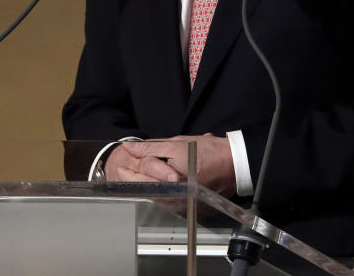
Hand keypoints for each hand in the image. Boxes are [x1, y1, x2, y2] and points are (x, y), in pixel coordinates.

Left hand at [110, 134, 236, 197]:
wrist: (234, 165)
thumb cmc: (209, 153)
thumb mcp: (176, 144)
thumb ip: (150, 148)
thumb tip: (130, 147)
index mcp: (170, 185)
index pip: (139, 182)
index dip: (126, 174)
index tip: (119, 168)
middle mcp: (175, 200)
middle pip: (146, 193)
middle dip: (134, 181)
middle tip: (126, 171)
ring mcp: (183, 207)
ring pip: (157, 199)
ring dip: (148, 187)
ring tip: (142, 176)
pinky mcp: (190, 209)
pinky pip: (170, 202)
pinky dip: (162, 192)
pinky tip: (162, 183)